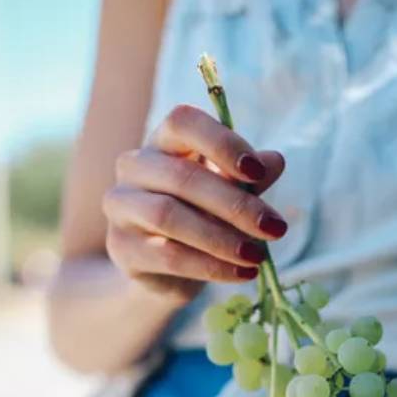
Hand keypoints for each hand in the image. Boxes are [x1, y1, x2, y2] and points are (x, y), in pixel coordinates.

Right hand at [103, 104, 286, 300]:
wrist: (166, 269)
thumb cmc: (202, 216)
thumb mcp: (231, 193)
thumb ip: (248, 179)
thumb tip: (275, 161)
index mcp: (163, 141)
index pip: (183, 122)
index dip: (222, 143)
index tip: (258, 171)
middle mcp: (134, 166)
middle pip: (182, 177)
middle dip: (236, 204)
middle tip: (275, 228)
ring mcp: (121, 206)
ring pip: (169, 217)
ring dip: (221, 239)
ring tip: (257, 256)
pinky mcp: (122, 247)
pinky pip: (168, 256)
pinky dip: (210, 266)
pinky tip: (241, 274)